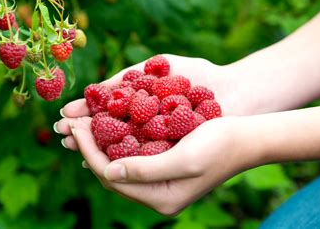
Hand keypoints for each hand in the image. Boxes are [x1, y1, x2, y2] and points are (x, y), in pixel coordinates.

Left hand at [62, 115, 258, 215]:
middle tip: (73, 121)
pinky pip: (130, 158)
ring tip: (83, 122)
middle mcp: (157, 196)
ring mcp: (159, 184)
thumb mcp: (184, 158)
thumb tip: (107, 170)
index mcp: (161, 198)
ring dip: (98, 143)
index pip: (111, 177)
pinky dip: (115, 142)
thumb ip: (145, 170)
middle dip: (89, 146)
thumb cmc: (221, 144)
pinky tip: (104, 126)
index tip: (76, 124)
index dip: (90, 150)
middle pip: (110, 173)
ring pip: (117, 166)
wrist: (247, 138)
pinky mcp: (162, 169)